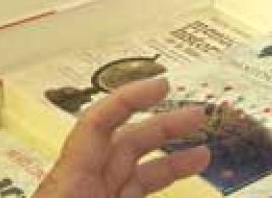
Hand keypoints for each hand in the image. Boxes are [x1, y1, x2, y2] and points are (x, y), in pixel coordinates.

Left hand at [34, 77, 209, 197]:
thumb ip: (134, 185)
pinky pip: (136, 191)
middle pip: (126, 142)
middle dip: (164, 124)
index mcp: (68, 178)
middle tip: (198, 115)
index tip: (163, 85)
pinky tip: (184, 180)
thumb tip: (166, 171)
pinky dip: (160, 182)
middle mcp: (82, 184)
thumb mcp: (82, 196)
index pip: (98, 122)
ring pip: (137, 170)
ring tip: (203, 152)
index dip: (131, 98)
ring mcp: (94, 196)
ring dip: (171, 159)